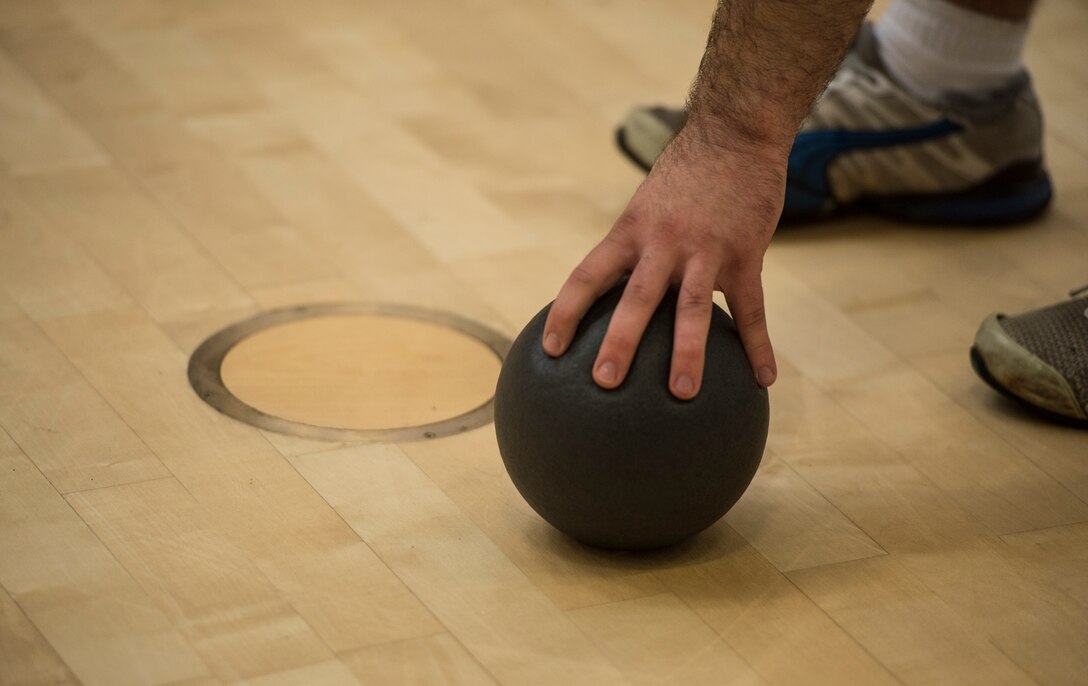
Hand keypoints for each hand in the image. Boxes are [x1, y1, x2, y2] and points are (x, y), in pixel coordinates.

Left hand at [542, 127, 786, 398]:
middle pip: (635, 299)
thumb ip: (633, 247)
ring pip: (691, 308)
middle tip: (604, 382)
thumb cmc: (686, 173)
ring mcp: (706, 249)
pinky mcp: (746, 254)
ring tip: (682, 394)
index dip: (565, 313)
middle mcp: (662, 242)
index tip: (550, 349)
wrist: (735, 132)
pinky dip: (757, 346)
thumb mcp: (646, 204)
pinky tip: (763, 379)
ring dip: (687, 353)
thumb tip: (611, 292)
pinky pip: (752, 308)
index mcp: (630, 230)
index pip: (587, 275)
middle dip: (619, 342)